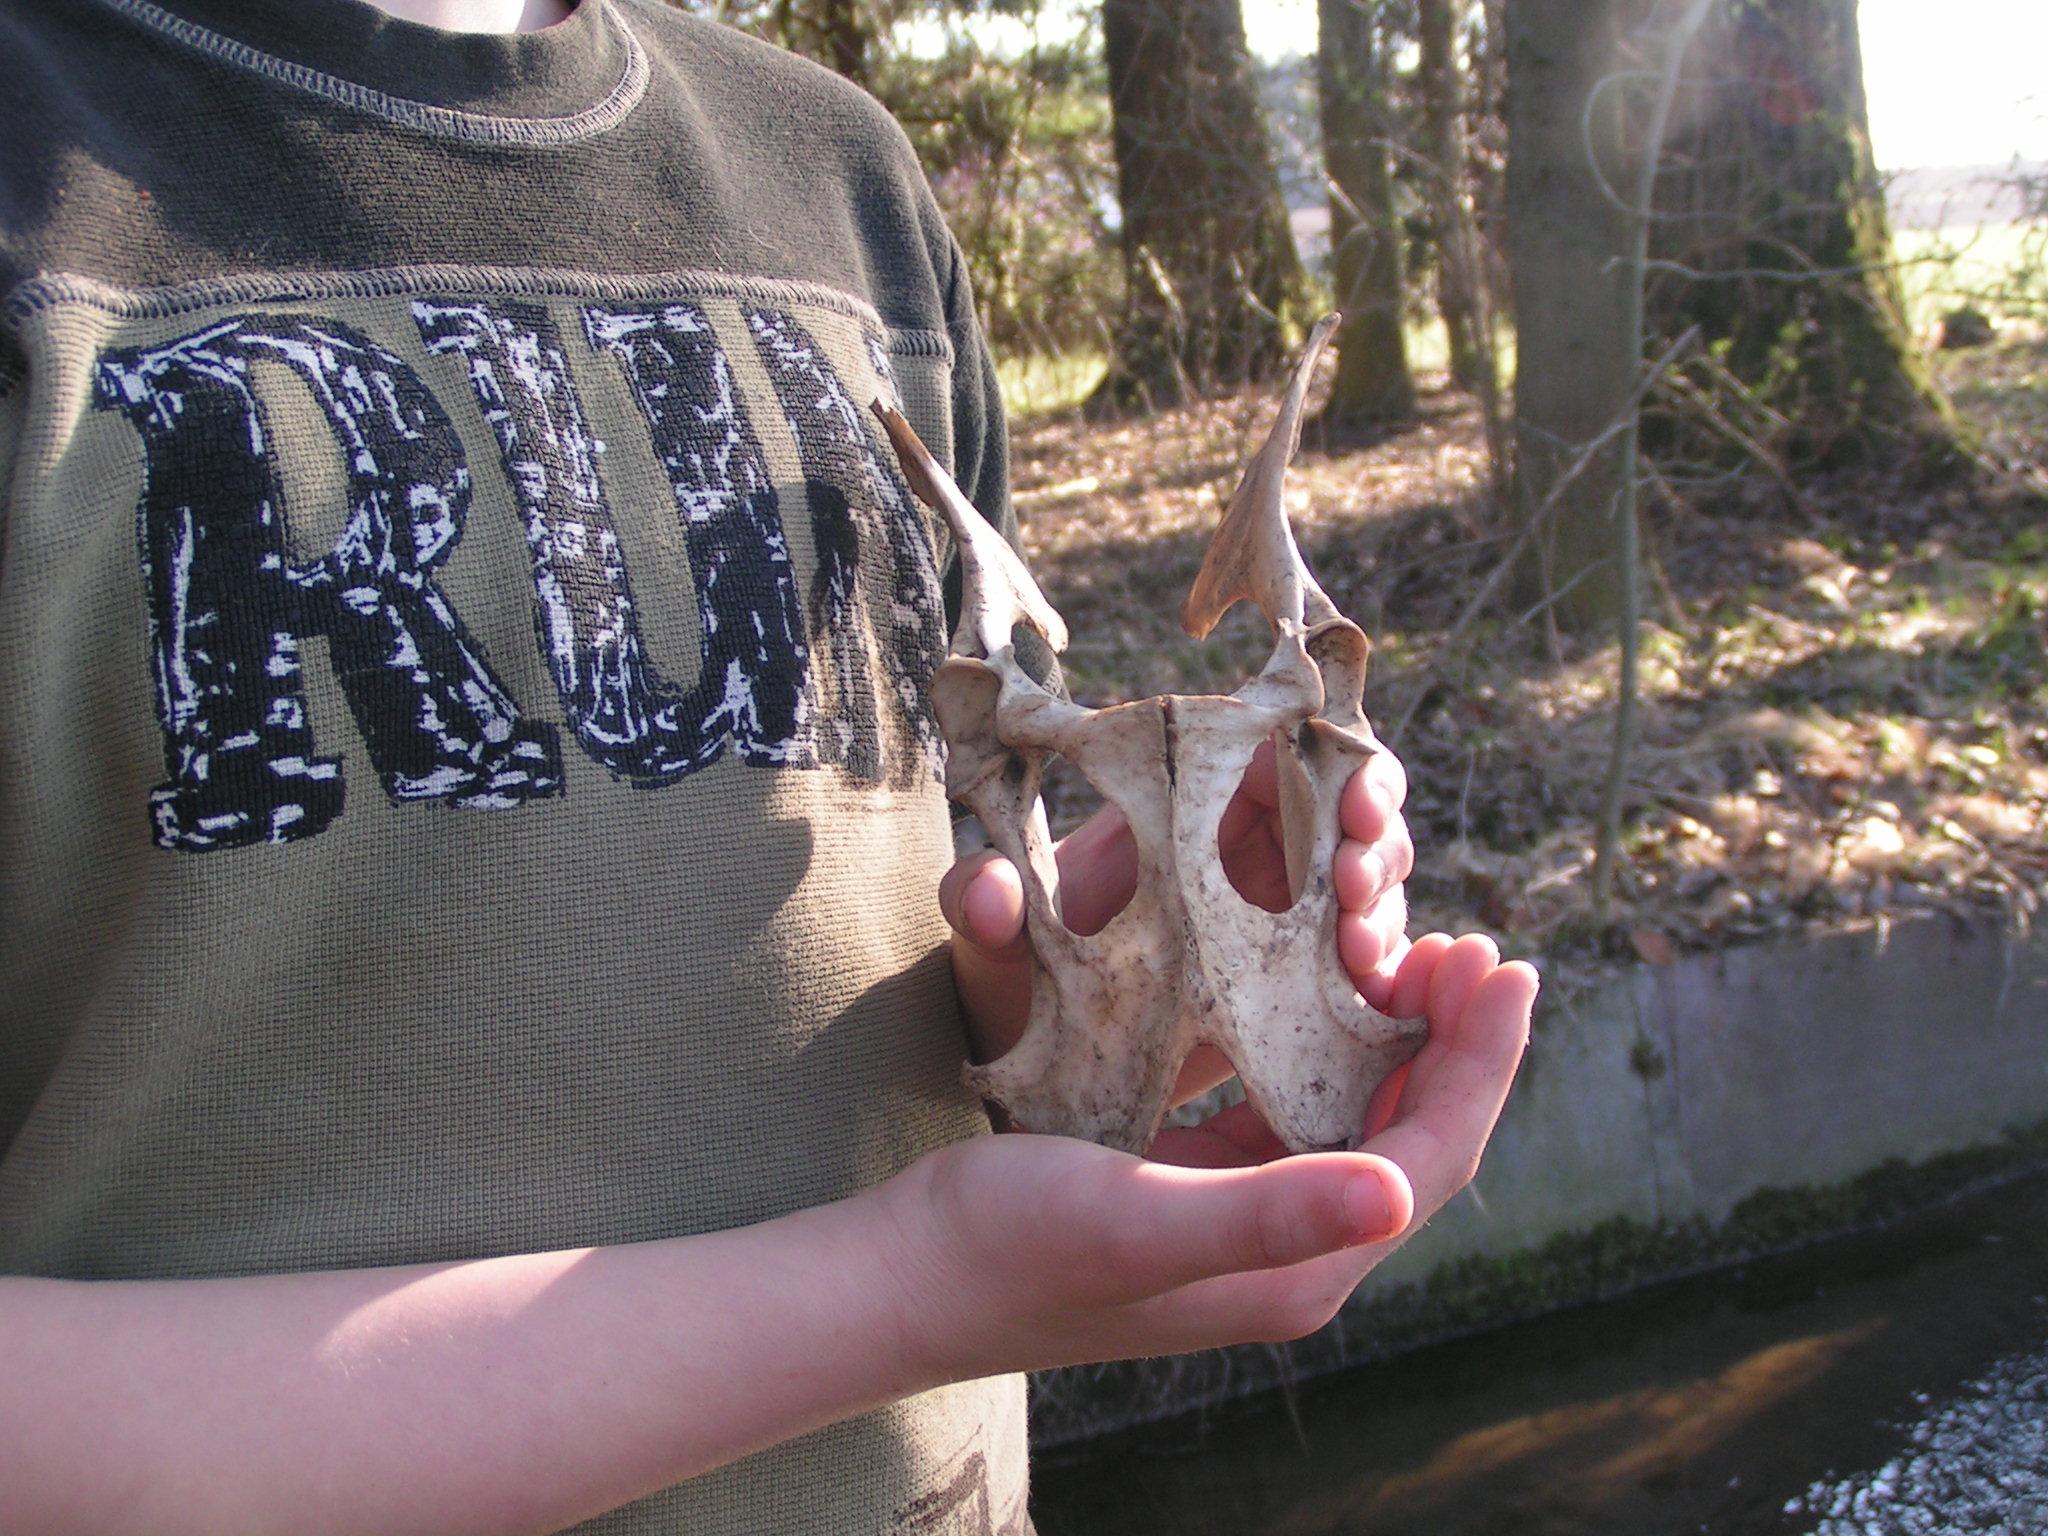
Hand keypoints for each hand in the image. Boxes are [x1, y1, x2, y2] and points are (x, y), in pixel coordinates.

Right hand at [881, 935, 1531, 1379]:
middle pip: (1413, 1138)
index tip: (1504, 963)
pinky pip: (1295, 1113)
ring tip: (1416, 956)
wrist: (908, 1278)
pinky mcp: (1199, 1192)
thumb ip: (1271, 1212)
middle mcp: (1288, 1254)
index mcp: (1295, 1267)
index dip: (1480, 1061)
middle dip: (1455, 1042)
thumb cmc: (1011, 1249)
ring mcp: (1244, 1226)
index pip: (1432, 1158)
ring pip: (1359, 1121)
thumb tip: (1398, 1196)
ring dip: (1398, 1041)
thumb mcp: (1142, 1220)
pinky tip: (1320, 995)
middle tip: (1468, 945)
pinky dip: (1327, 1050)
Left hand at [939, 737, 1415, 1098]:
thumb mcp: (991, 946)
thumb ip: (984, 908)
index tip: (1354, 800)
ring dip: (1384, 910)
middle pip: (1354, 814)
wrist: (1027, 1068)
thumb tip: (986, 889)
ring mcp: (1280, 917)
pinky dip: (1382, 976)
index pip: (1288, 751)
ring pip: (1372, 888)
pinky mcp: (1296, 984)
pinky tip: (1373, 999)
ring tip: (1357, 951)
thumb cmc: (1010, 981)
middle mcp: (1246, 848)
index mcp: (1188, 801)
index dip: (1339, 764)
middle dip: (1379, 839)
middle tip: (1358, 885)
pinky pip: (1365, 967)